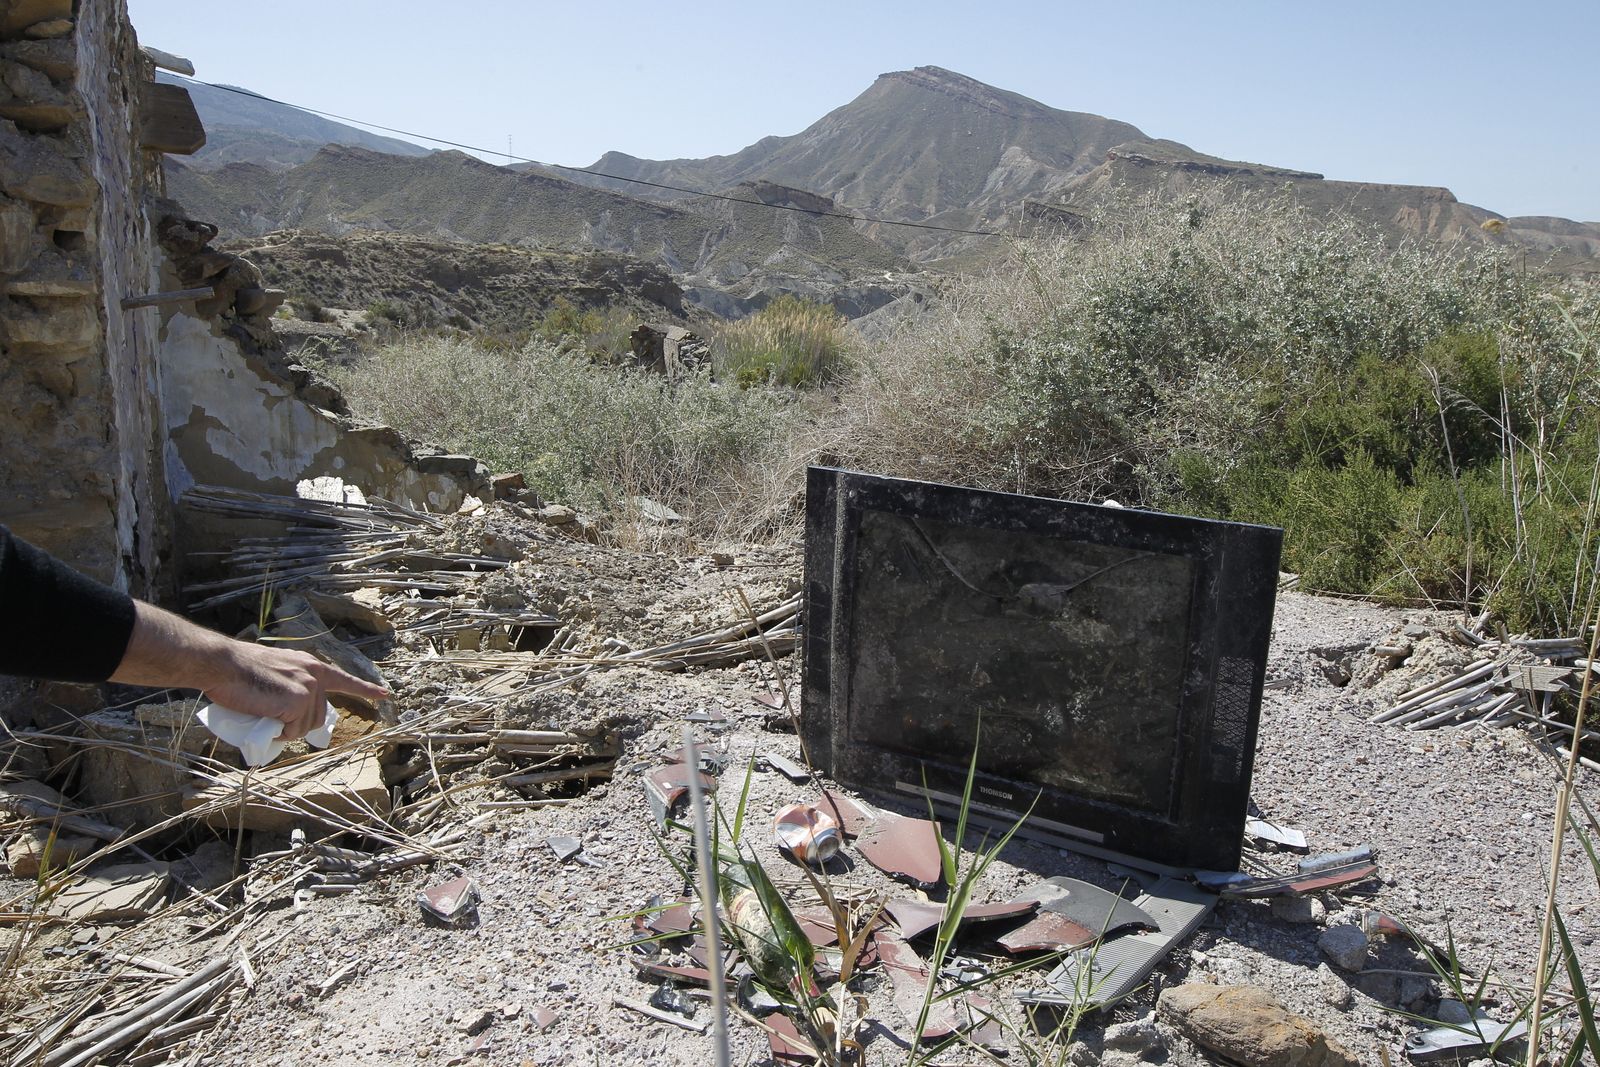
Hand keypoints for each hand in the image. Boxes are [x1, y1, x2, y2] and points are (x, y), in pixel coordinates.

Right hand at [202, 641, 389, 740]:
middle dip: (297, 725)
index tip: (384, 695)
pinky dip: (278, 733)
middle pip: (317, 716)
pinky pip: (292, 731)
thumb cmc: (239, 671)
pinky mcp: (297, 701)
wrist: (223, 664)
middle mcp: (314, 676)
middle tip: (271, 717)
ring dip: (286, 730)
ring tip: (264, 715)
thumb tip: (291, 712)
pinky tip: (264, 718)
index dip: (365, 689)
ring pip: (304, 727)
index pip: (344, 680)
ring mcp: (307, 688)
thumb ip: (291, 685)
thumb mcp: (276, 672)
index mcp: (310, 666)